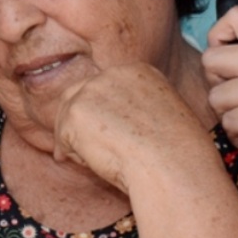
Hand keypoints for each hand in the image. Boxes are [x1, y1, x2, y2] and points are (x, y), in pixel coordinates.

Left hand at [54, 63, 212, 194]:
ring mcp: (92, 90)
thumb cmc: (174, 153)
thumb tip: (108, 127)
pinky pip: (64, 139)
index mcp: (140, 71)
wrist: (170, 163)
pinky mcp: (75, 112)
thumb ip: (134, 111)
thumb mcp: (161, 119)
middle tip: (82, 151)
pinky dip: (75, 156)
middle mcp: (113, 74)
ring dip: (76, 141)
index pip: (105, 86)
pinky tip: (97, 165)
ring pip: (68, 117)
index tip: (104, 135)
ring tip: (99, 163)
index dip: (99, 112)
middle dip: (77, 122)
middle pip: (78, 94)